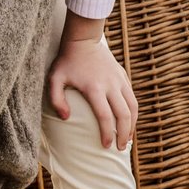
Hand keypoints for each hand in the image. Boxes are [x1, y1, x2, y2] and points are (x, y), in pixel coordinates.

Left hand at [47, 33, 137, 149]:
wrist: (83, 39)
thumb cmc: (67, 61)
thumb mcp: (54, 78)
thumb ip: (56, 99)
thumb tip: (66, 118)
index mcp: (95, 88)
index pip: (105, 117)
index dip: (107, 133)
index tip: (106, 146)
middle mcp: (111, 85)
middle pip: (124, 115)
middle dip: (124, 134)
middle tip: (120, 148)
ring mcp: (119, 80)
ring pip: (133, 107)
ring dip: (132, 125)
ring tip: (128, 139)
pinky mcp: (123, 76)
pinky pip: (132, 97)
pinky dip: (133, 112)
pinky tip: (129, 121)